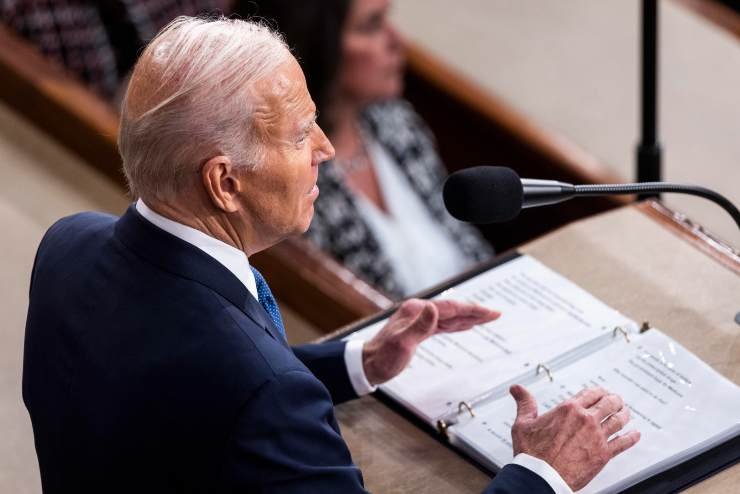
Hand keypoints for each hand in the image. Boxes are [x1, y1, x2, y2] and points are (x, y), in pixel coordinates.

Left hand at [362, 299, 499, 384]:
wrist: (367, 365)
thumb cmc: (383, 358)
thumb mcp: (402, 344)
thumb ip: (420, 326)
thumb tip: (435, 309)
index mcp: (417, 311)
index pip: (450, 307)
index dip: (472, 310)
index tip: (491, 313)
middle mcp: (418, 311)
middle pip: (452, 309)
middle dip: (475, 311)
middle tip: (496, 314)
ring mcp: (418, 319)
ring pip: (449, 316)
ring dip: (468, 317)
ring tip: (487, 318)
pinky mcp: (418, 330)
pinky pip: (443, 324)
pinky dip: (457, 324)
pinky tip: (465, 325)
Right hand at [510, 385, 640, 490]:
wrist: (541, 477)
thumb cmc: (531, 452)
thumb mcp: (523, 423)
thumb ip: (524, 403)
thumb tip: (517, 389)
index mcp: (568, 409)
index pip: (591, 393)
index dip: (598, 391)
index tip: (600, 392)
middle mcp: (586, 420)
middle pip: (609, 403)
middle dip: (614, 399)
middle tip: (616, 400)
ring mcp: (597, 437)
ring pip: (619, 420)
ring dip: (624, 414)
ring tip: (626, 412)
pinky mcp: (603, 454)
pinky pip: (623, 443)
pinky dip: (631, 438)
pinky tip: (635, 435)